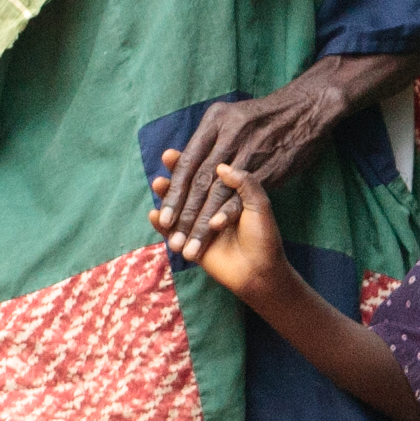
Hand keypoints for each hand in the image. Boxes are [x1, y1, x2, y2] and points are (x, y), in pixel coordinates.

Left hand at [146, 51, 419, 250]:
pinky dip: (228, 210)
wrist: (307, 108)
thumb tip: (189, 158)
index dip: (174, 192)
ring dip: (202, 221)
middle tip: (171, 237)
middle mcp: (227, 137)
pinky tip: (215, 226)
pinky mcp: (268, 167)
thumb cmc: (267, 115)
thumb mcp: (233, 115)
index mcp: (215, 124)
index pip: (188, 164)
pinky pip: (243, 193)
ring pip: (217, 191)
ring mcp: (248, 152)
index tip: (162, 217)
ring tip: (190, 244)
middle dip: (182, 213)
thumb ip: (212, 138)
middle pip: (198, 181)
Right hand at [154, 149, 287, 303]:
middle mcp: (210, 208)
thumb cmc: (264, 238)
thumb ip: (245, 185)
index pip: (207, 173)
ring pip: (176, 207)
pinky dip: (161, 224)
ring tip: (158, 183)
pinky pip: (171, 232)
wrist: (261, 273)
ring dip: (165, 195)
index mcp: (227, 196)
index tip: (184, 147)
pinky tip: (155, 214)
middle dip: (176, 172)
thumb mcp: (260, 207)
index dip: (194, 160)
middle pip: (188, 187)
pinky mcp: (189, 244)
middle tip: (167, 158)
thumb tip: (221, 166)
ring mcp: (197, 225)